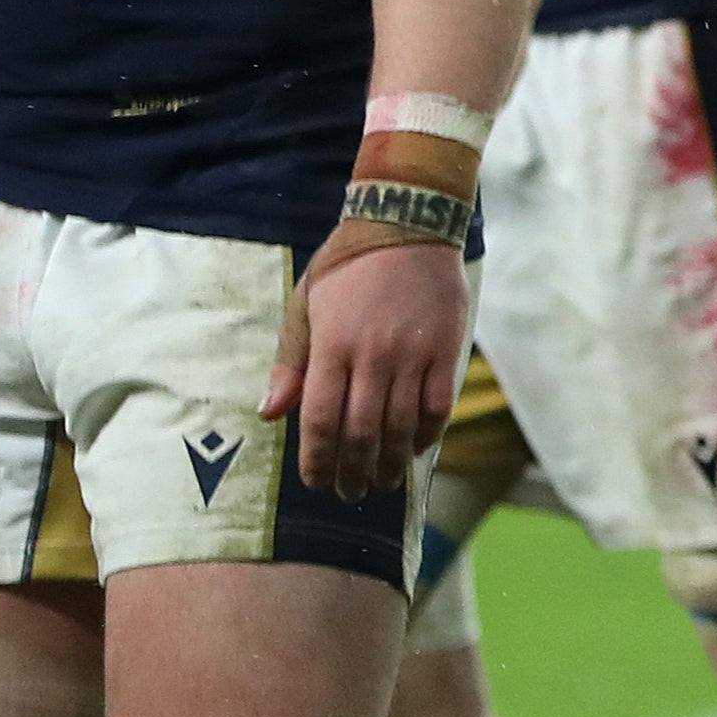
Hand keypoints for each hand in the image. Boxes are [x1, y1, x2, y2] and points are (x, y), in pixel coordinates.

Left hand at [264, 227, 468, 499]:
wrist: (407, 223)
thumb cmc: (347, 266)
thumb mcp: (305, 305)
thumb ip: (290, 363)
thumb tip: (270, 415)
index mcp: (332, 346)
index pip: (321, 421)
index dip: (317, 461)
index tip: (316, 482)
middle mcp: (372, 355)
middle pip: (361, 433)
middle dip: (353, 472)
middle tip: (350, 493)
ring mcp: (413, 353)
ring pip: (401, 427)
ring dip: (390, 464)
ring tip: (382, 482)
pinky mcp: (446, 348)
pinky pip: (437, 406)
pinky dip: (426, 435)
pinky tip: (415, 449)